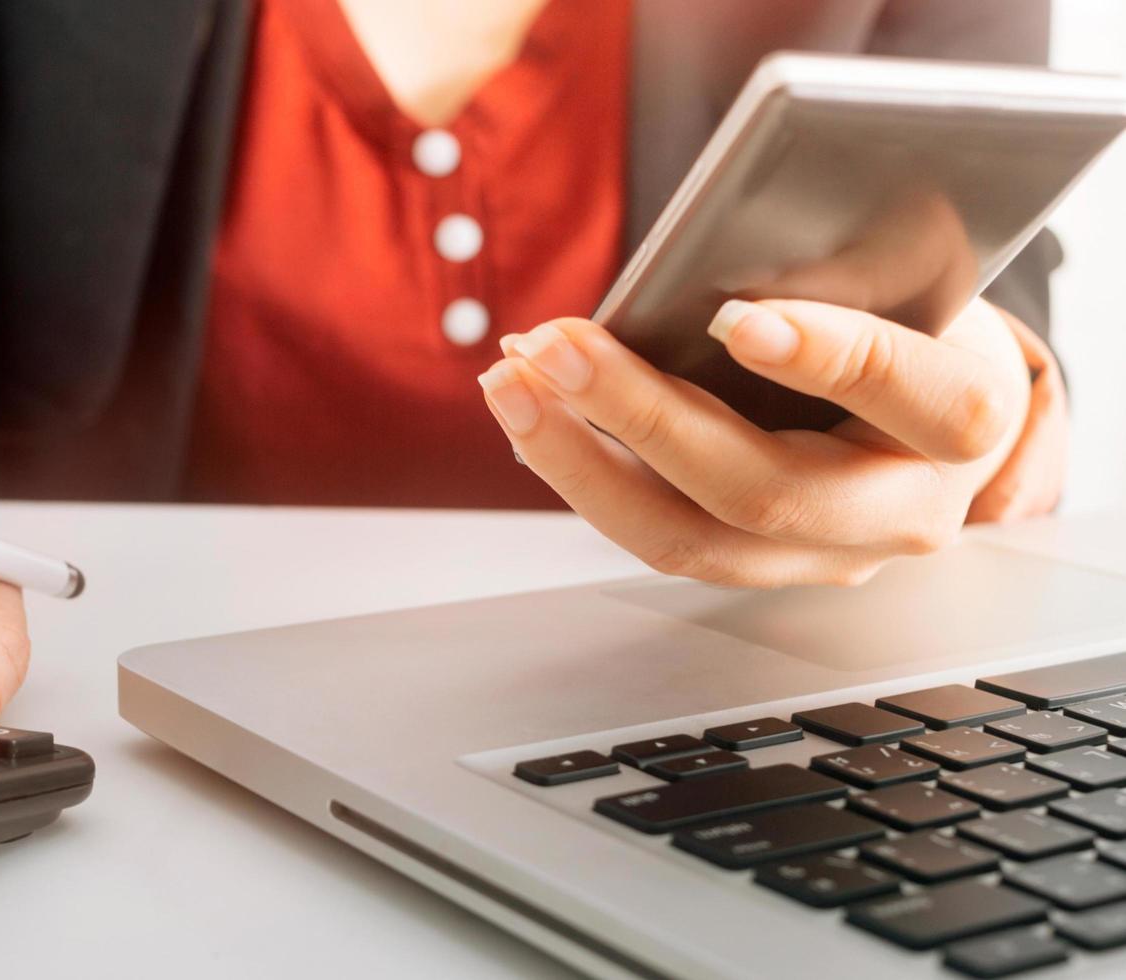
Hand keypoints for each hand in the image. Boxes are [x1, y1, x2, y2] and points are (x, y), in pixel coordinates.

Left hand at [480, 296, 1048, 586]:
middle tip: (557, 346)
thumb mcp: (913, 283)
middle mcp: (901, 511)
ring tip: (511, 381)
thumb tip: (718, 251)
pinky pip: (653, 531)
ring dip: (577, 457)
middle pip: (762, 489)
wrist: (936, 409)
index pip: (911, 397)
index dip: (828, 357)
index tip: (736, 318)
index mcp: (964, 424)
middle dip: (642, 416)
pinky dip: (578, 468)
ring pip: (685, 536)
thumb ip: (846, 272)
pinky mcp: (753, 564)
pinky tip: (528, 407)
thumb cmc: (918, 323)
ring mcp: (823, 554)